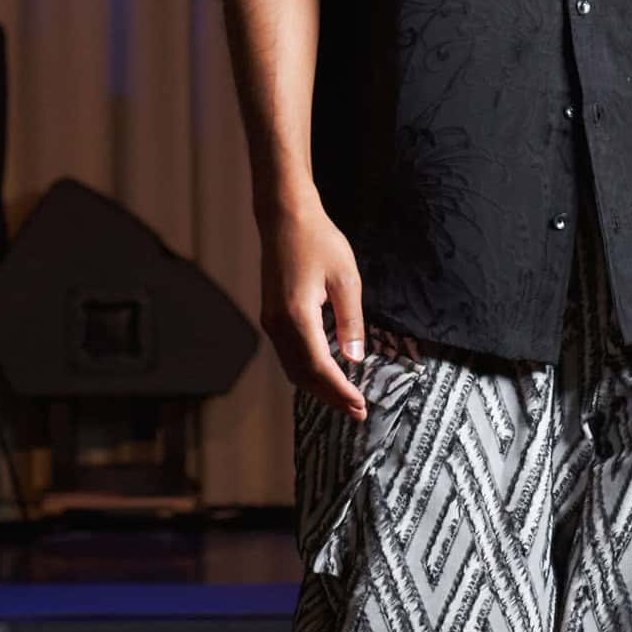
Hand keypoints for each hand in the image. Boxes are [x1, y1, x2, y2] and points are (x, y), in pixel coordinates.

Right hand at [261, 194, 371, 422]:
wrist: (284, 219)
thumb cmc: (319, 242)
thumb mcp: (346, 279)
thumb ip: (351, 321)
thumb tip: (355, 358)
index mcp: (297, 316)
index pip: (319, 367)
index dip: (340, 391)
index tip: (360, 405)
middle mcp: (278, 325)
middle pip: (303, 375)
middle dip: (331, 397)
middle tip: (358, 412)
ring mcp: (271, 322)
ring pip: (293, 369)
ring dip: (319, 388)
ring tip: (345, 400)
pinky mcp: (271, 317)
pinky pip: (289, 355)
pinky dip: (308, 372)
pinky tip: (327, 375)